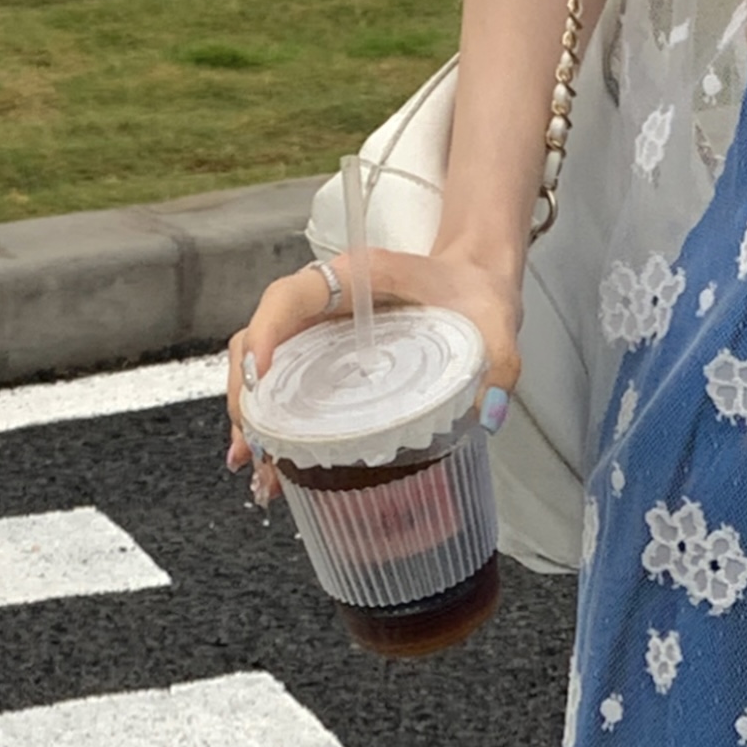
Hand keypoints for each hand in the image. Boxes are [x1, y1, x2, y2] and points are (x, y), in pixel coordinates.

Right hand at [224, 243, 523, 507]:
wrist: (477, 283)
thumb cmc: (477, 294)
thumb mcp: (495, 323)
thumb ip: (498, 363)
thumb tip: (488, 415)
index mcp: (355, 277)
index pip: (291, 297)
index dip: (267, 333)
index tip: (260, 376)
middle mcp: (325, 302)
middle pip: (261, 340)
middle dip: (248, 396)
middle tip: (253, 449)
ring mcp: (320, 331)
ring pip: (264, 368)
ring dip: (253, 417)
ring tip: (258, 469)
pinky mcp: (325, 358)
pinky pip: (285, 384)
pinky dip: (273, 422)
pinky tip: (272, 463)